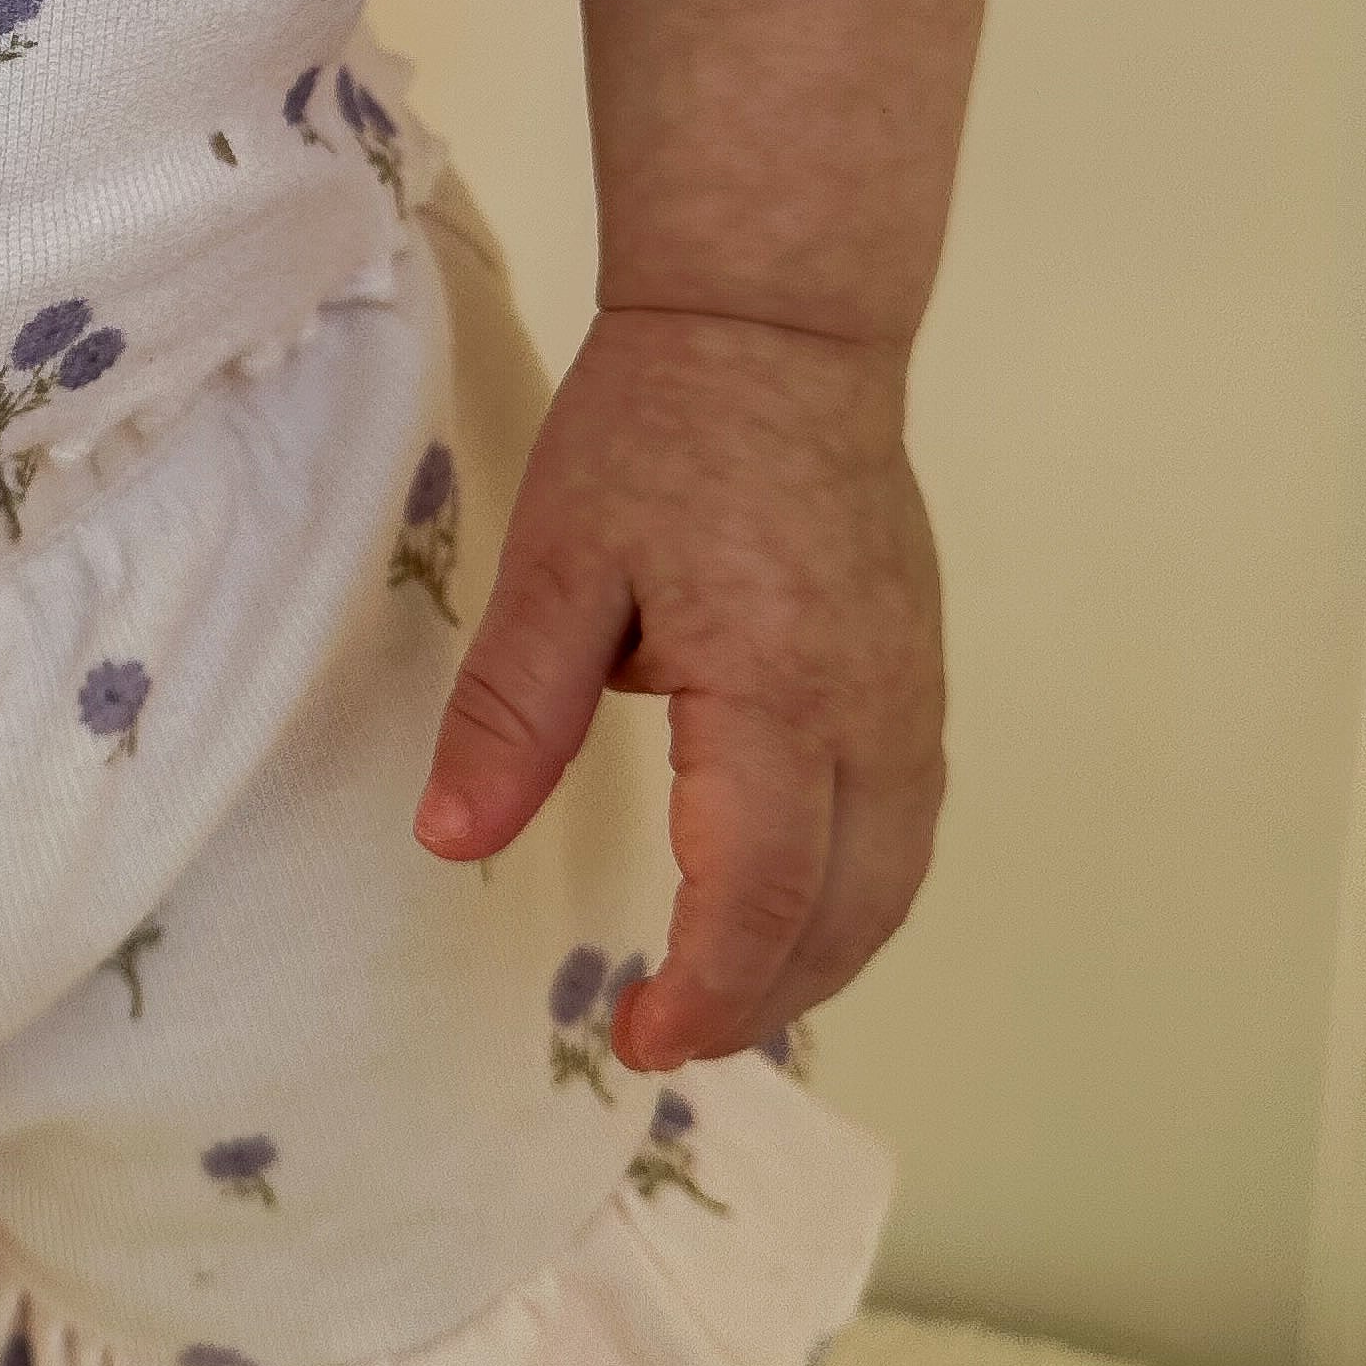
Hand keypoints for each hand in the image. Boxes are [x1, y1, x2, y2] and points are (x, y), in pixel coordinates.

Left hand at [411, 303, 947, 1074]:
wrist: (777, 328)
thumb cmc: (658, 430)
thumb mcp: (558, 562)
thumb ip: (512, 710)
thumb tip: (449, 838)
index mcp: (778, 691)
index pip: (762, 890)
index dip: (707, 986)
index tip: (639, 1036)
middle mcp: (871, 711)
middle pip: (845, 911)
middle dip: (760, 997)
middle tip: (662, 1035)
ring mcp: (910, 693)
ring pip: (892, 877)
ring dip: (818, 958)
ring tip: (722, 998)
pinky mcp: (917, 670)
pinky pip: (906, 822)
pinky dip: (854, 893)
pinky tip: (790, 907)